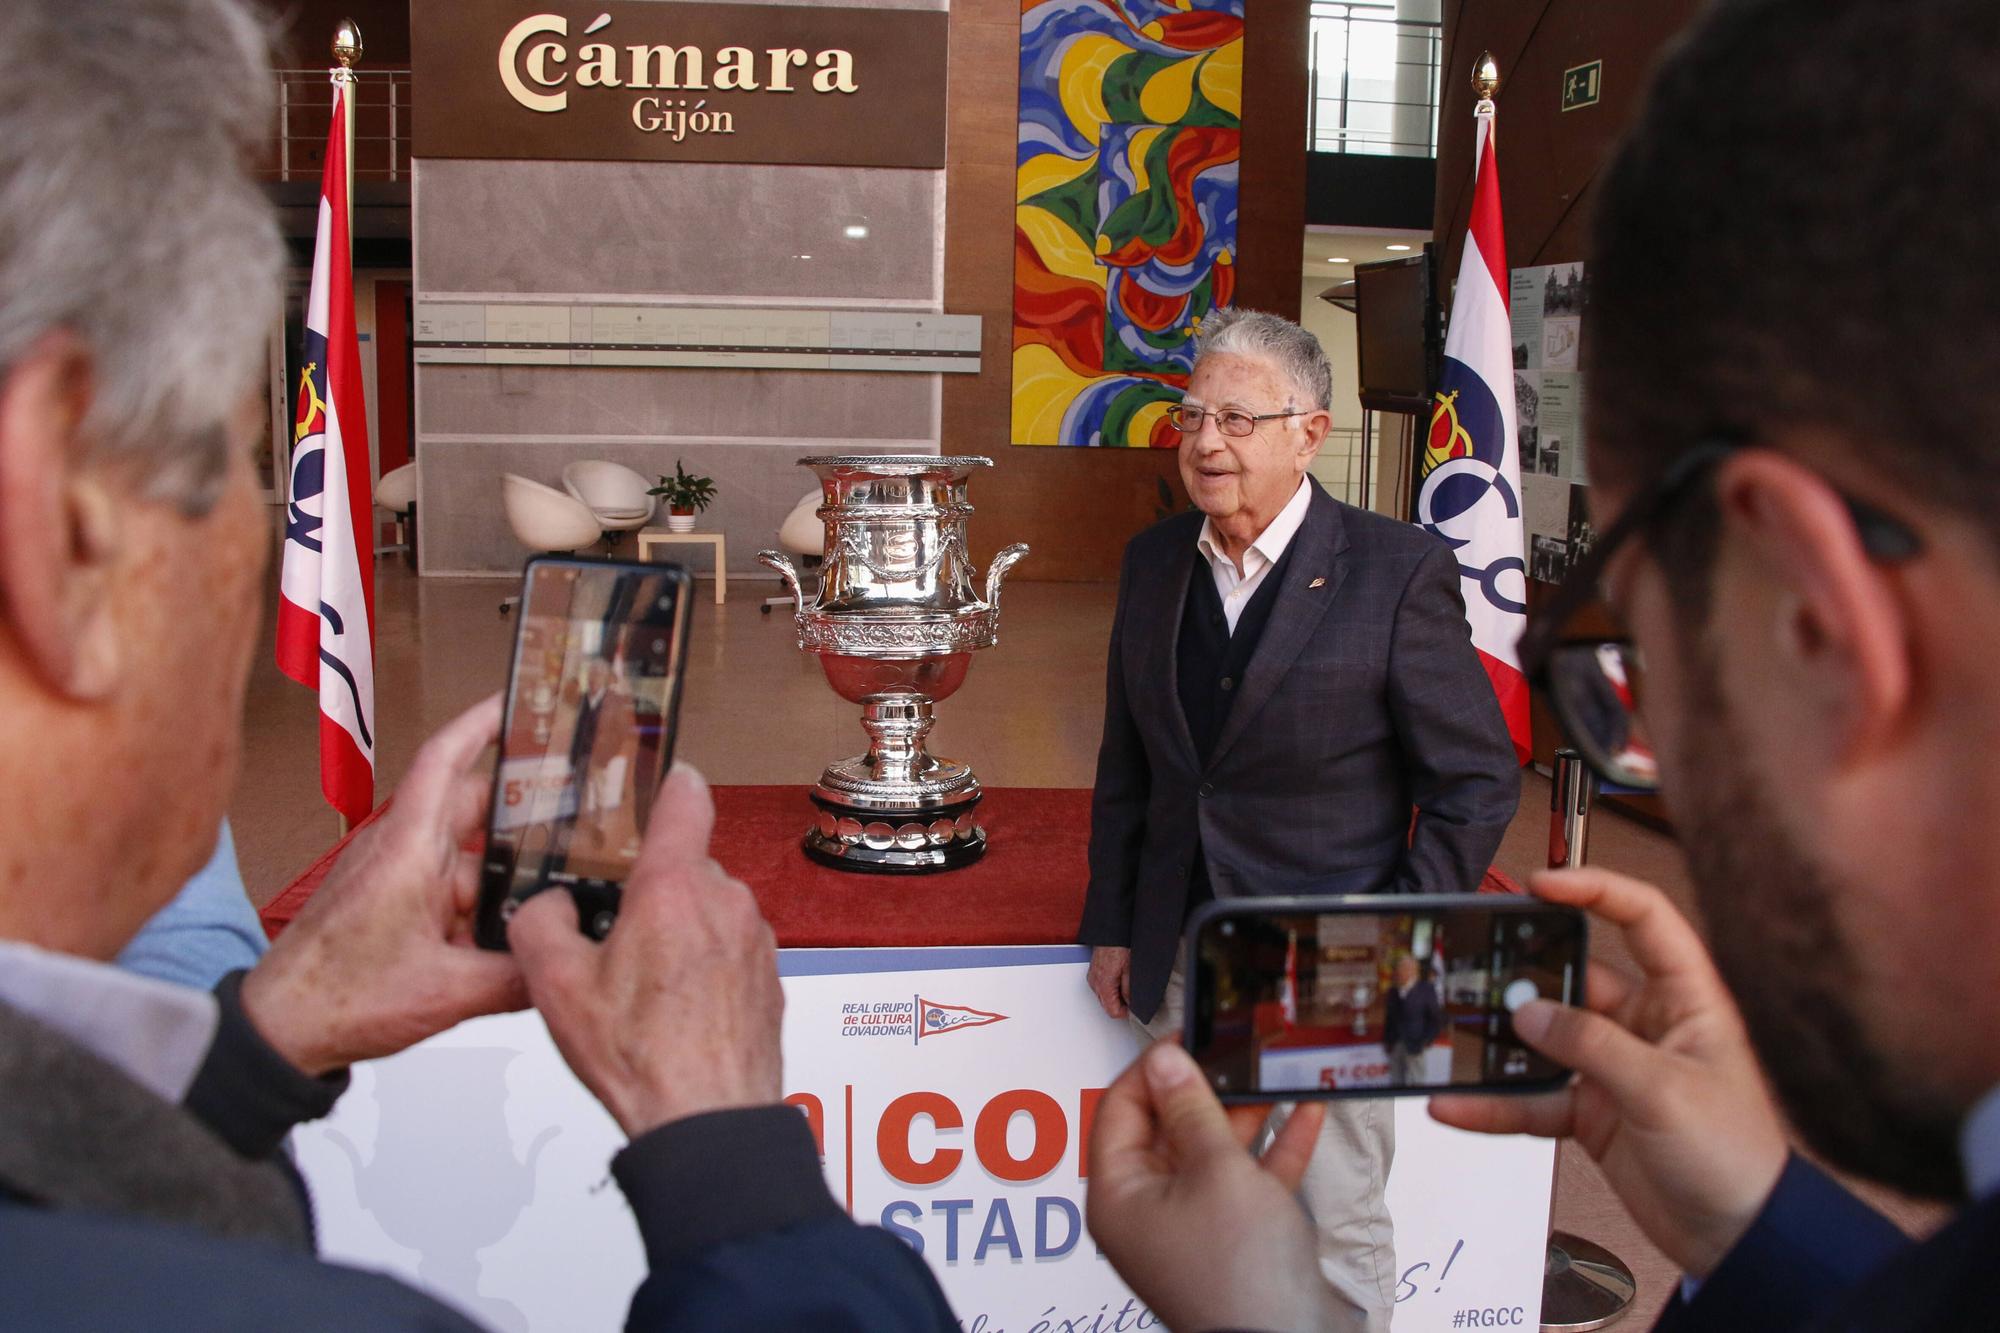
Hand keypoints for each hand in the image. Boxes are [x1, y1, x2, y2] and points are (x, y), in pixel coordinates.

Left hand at [242, 695, 526, 1075]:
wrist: (279, 1030)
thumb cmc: (334, 998)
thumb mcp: (446, 993)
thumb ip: (515, 978)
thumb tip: (561, 965)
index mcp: (406, 850)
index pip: (445, 760)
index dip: (482, 724)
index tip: (518, 703)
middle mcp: (399, 852)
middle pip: (471, 809)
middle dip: (521, 812)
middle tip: (575, 815)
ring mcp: (394, 877)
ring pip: (465, 855)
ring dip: (501, 873)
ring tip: (550, 891)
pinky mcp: (391, 904)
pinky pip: (448, 887)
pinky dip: (479, 903)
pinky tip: (506, 934)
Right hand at [510, 763, 780, 1138]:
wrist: (709, 1119)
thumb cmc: (643, 1058)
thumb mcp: (556, 987)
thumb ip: (539, 924)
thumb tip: (547, 905)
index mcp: (674, 887)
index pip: (685, 799)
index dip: (668, 784)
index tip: (658, 780)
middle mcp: (724, 901)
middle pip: (685, 867)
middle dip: (651, 891)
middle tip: (614, 934)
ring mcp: (755, 938)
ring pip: (708, 911)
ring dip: (679, 932)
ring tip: (643, 987)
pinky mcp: (770, 974)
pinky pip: (730, 949)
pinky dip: (704, 967)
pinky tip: (676, 1009)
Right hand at [1088, 945, 1131, 1018]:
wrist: (1111, 932)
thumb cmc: (1120, 946)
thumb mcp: (1131, 971)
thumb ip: (1130, 991)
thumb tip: (1132, 1004)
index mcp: (1103, 985)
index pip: (1113, 1012)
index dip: (1126, 1012)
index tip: (1134, 1007)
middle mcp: (1095, 983)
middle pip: (1107, 1006)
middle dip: (1121, 1004)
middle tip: (1133, 995)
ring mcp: (1093, 977)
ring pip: (1104, 997)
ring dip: (1115, 995)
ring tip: (1126, 983)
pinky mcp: (1094, 972)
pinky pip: (1101, 987)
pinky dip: (1111, 987)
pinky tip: (1119, 977)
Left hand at [1088, 1041, 1352, 1330]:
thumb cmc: (1238, 1277)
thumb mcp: (1216, 1171)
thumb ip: (1193, 1109)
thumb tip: (1166, 1061)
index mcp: (1119, 1194)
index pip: (1119, 1109)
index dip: (1152, 1068)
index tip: (1188, 1037)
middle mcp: (1147, 1210)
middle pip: (1166, 1128)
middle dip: (1205, 1089)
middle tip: (1234, 1053)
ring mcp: (1191, 1226)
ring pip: (1211, 1152)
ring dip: (1245, 1115)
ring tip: (1273, 1075)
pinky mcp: (1234, 1239)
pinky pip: (1247, 1180)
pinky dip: (1273, 1150)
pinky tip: (1306, 1115)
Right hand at [1429, 868, 1787, 1278]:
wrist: (1741, 1240)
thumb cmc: (1737, 1158)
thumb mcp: (1665, 1091)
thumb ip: (1593, 1046)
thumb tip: (1529, 1014)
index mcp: (1685, 999)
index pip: (1642, 919)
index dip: (1594, 890)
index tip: (1541, 886)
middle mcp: (1646, 1025)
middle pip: (1574, 978)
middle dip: (1524, 975)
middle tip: (1475, 968)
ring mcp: (1614, 1069)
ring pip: (1544, 1041)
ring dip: (1500, 1044)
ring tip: (1453, 1039)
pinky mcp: (1591, 1113)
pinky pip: (1532, 1098)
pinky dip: (1494, 1103)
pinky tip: (1458, 1104)